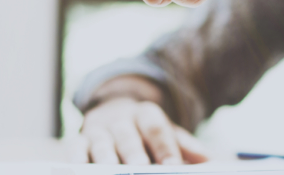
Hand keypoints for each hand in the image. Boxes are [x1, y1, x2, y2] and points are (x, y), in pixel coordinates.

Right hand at [75, 98, 209, 164]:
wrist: (114, 113)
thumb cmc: (145, 133)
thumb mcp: (167, 134)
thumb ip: (185, 147)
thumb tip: (209, 161)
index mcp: (146, 115)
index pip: (157, 128)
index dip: (165, 147)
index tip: (173, 166)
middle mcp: (121, 119)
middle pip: (128, 134)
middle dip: (133, 152)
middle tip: (141, 167)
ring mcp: (98, 129)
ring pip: (101, 142)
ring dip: (104, 157)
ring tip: (109, 170)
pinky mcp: (78, 139)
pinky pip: (74, 147)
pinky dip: (75, 157)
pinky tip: (79, 168)